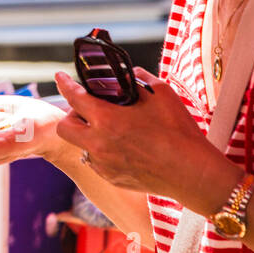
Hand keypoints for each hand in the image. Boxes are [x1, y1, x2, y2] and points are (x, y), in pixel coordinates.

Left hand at [53, 70, 218, 198]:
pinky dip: (101, 152)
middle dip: (71, 115)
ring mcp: (103, 163)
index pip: (73, 97)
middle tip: (89, 110)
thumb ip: (138, 78)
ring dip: (86, 135)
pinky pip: (95, 162)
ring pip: (79, 146)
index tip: (60, 77)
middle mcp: (98, 143)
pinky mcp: (112, 177)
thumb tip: (128, 75)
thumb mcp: (161, 93)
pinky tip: (120, 148)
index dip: (64, 84)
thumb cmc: (179, 131)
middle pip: (64, 127)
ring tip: (107, 130)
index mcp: (106, 119)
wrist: (193, 173)